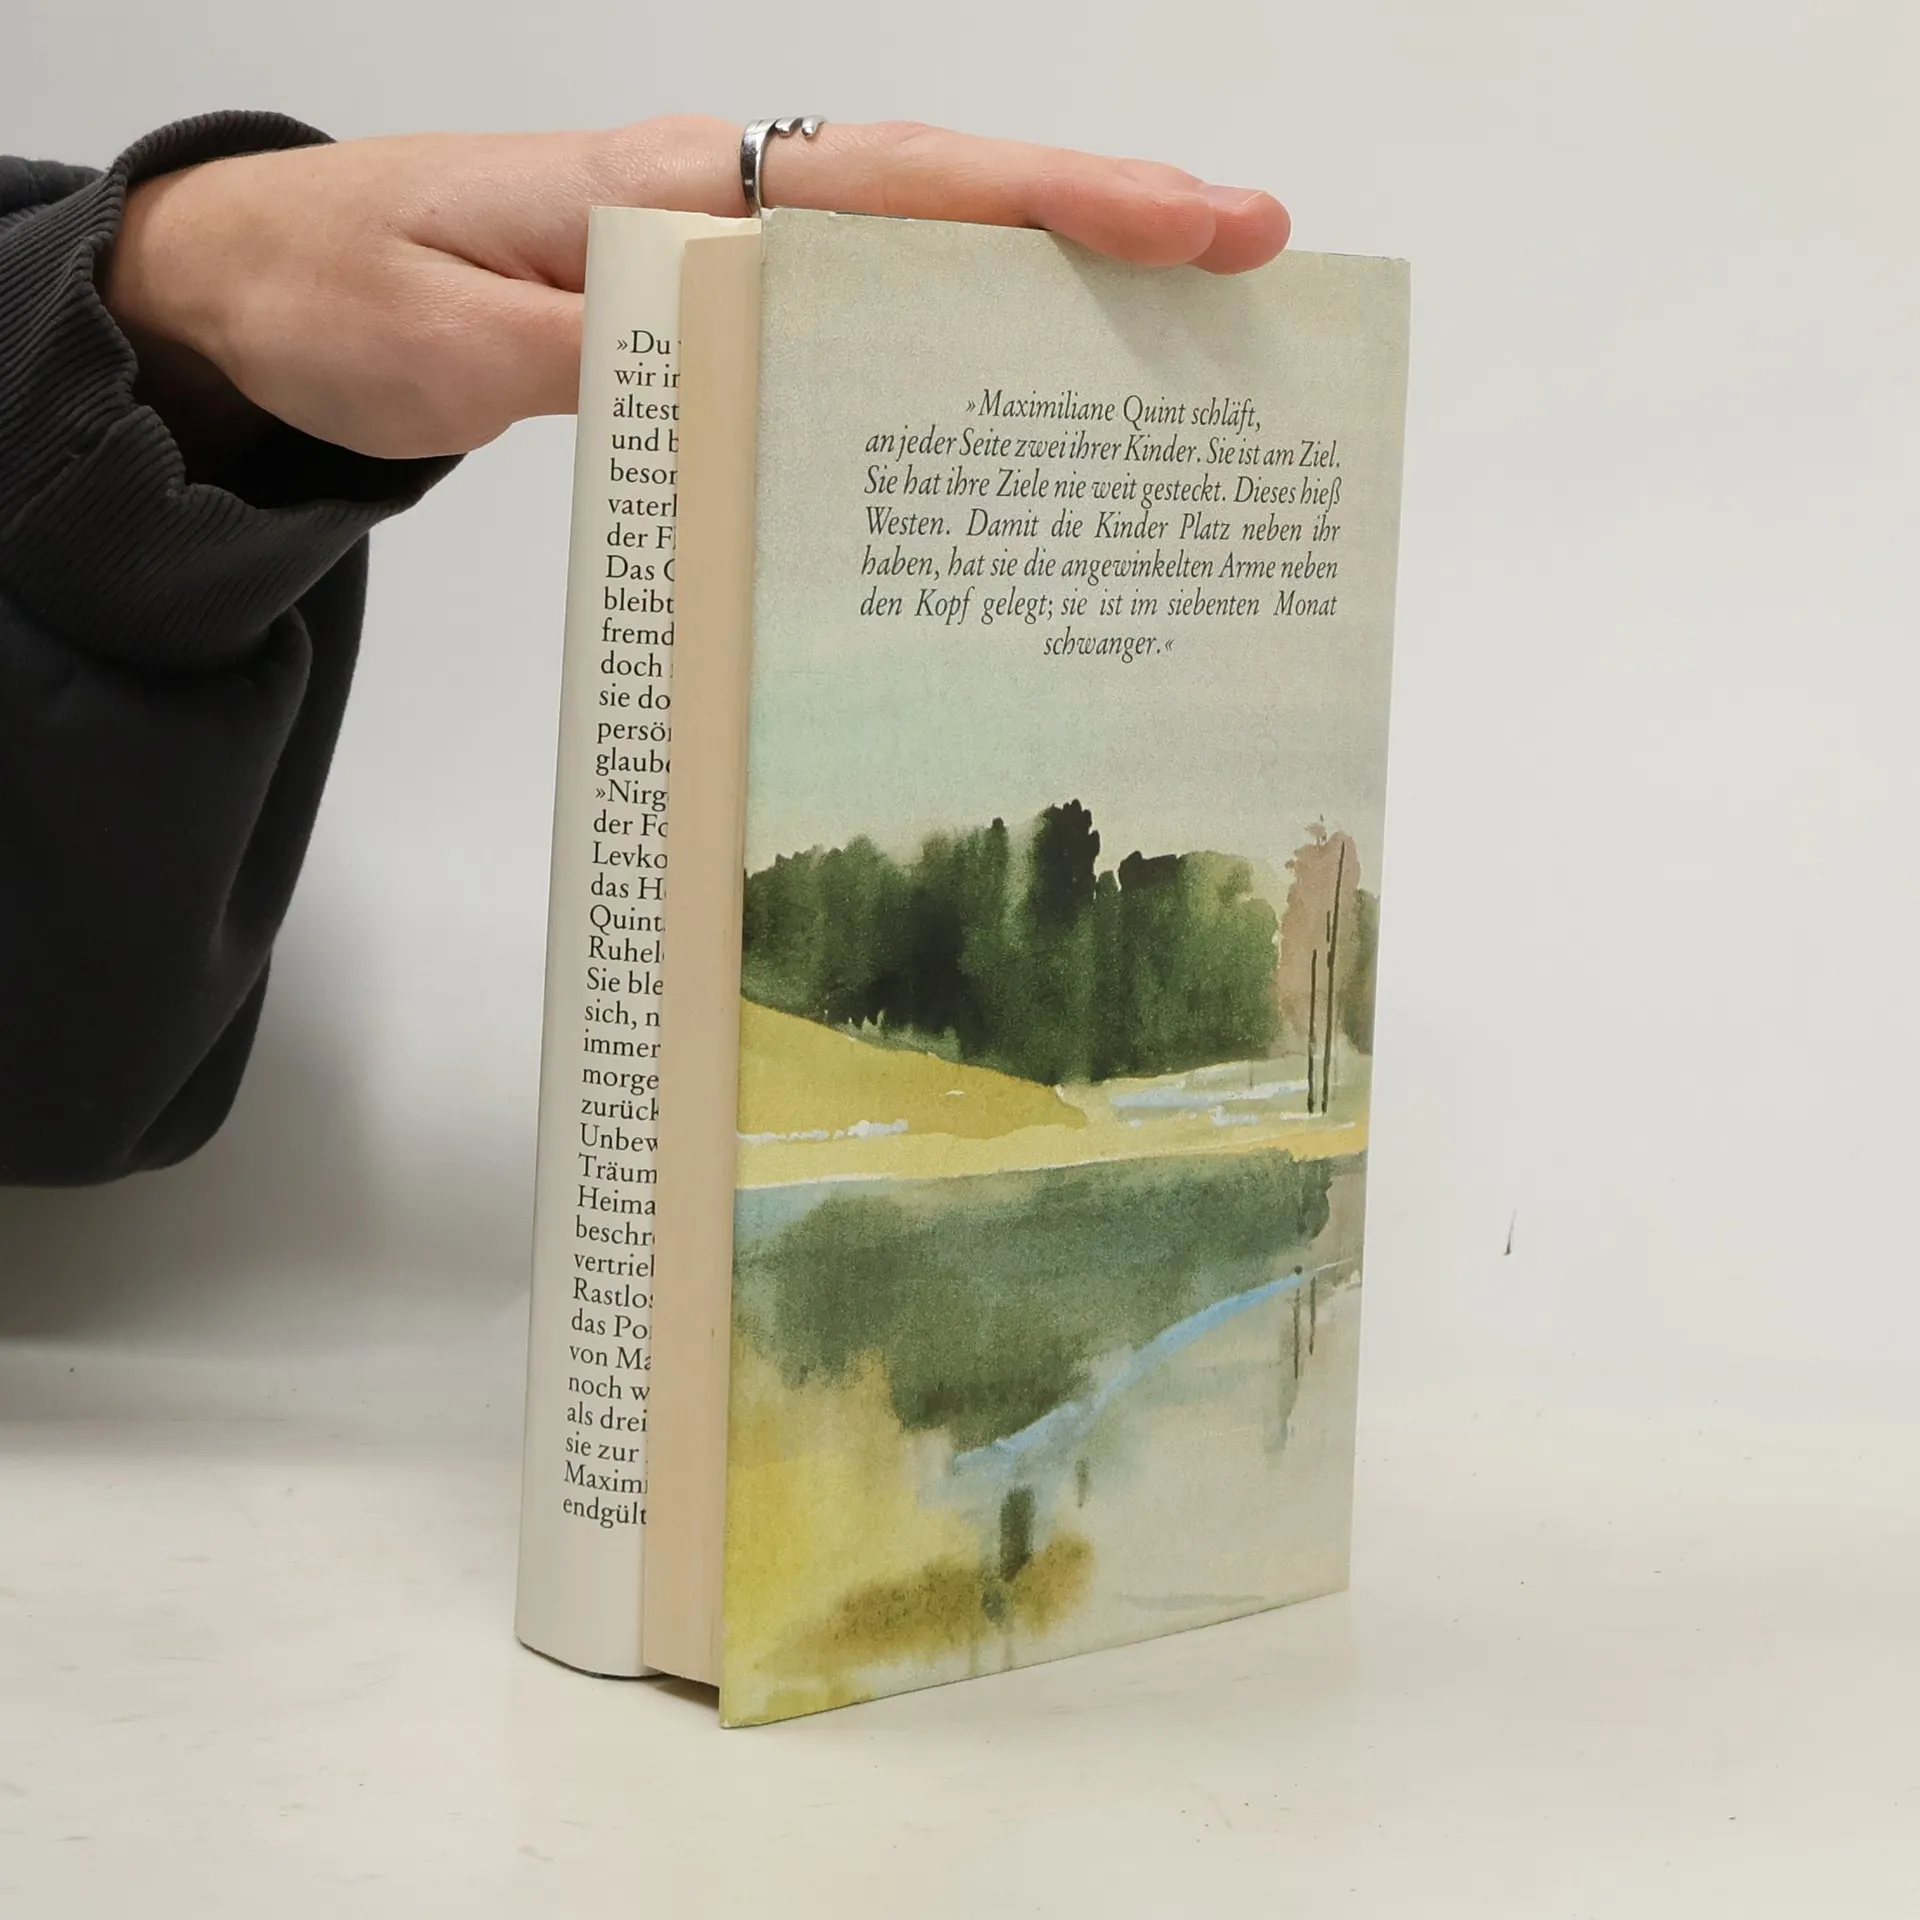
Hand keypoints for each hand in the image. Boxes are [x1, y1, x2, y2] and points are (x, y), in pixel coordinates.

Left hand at [101, 119, 1289, 462]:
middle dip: (1103, 223)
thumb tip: (750, 369)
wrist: (260, 294)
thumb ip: (602, 353)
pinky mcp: (714, 316)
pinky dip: (954, 342)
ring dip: (1053, 283)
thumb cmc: (342, 301)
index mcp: (677, 190)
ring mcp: (727, 258)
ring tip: (1189, 333)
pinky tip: (1020, 392)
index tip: (1189, 221)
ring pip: (920, 255)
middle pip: (946, 198)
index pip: (896, 186)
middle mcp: (724, 205)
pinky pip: (858, 322)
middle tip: (1252, 258)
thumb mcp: (450, 342)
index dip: (1049, 201)